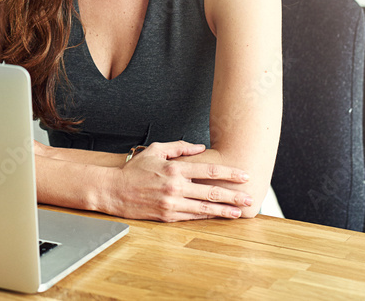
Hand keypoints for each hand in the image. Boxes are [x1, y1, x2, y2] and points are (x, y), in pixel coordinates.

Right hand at [108, 141, 251, 221]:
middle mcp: (175, 187)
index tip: (244, 175)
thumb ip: (179, 147)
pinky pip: (191, 216)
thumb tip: (200, 148)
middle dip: (233, 195)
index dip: (229, 173)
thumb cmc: (134, 170)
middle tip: (250, 197)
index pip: (209, 170)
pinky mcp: (167, 216)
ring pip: (204, 207)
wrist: (114, 190)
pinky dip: (206, 216)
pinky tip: (217, 216)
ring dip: (224, 210)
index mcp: (175, 169)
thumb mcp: (155, 151)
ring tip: (239, 212)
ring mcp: (172, 203)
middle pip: (211, 191)